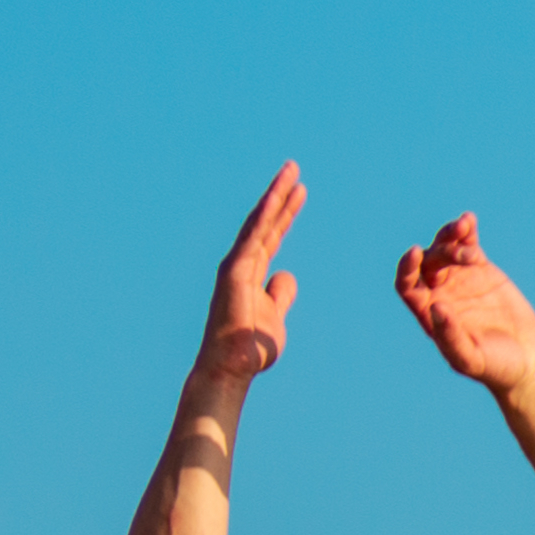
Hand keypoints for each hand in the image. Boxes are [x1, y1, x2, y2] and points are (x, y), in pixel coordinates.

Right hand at [192, 166, 303, 385]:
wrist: (233, 366)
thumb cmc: (252, 347)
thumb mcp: (276, 315)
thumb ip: (280, 294)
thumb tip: (285, 274)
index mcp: (253, 272)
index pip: (273, 235)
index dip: (287, 212)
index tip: (300, 191)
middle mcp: (242, 263)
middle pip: (265, 222)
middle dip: (281, 194)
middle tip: (294, 168)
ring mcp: (237, 266)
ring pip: (259, 224)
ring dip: (275, 196)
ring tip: (291, 172)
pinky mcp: (235, 272)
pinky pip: (253, 239)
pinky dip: (265, 218)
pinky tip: (276, 198)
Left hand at [389, 215, 534, 396]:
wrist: (525, 363)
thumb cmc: (493, 368)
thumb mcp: (469, 359)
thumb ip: (450, 337)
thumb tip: (436, 306)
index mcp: (428, 313)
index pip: (406, 284)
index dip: (407, 267)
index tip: (415, 253)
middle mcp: (439, 293)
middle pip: (427, 261)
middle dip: (440, 249)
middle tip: (463, 254)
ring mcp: (460, 280)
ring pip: (445, 248)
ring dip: (451, 236)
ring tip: (465, 228)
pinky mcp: (482, 271)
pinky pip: (468, 246)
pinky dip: (466, 232)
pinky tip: (468, 221)